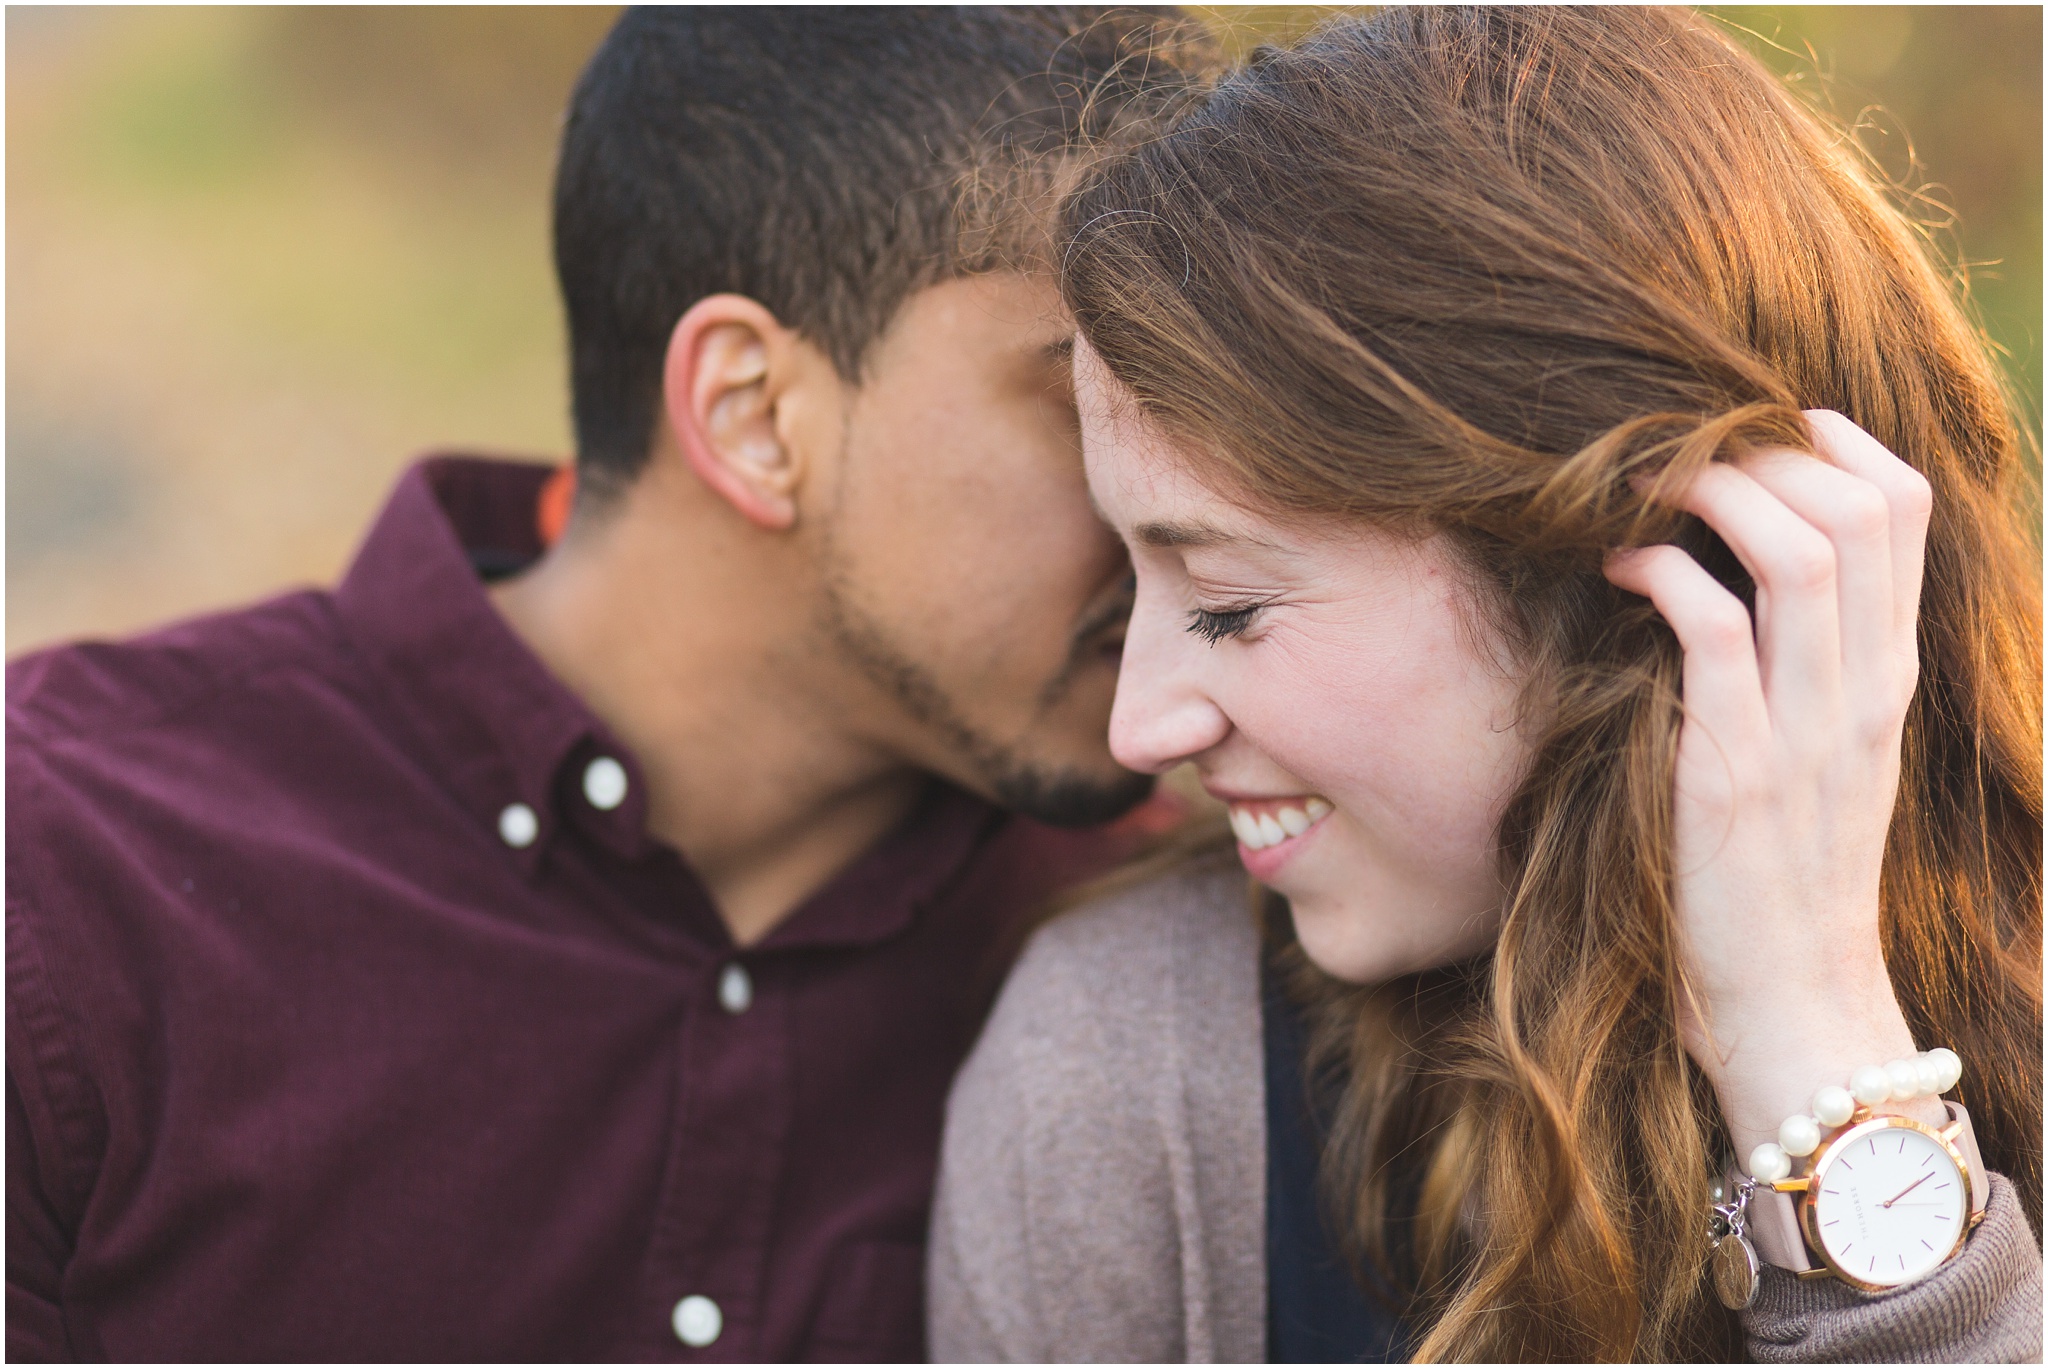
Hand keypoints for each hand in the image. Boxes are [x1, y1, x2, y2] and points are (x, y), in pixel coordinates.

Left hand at [1604, 410, 1941, 1157]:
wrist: (1793, 1006)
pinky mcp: (1737, 773)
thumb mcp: (1820, 759)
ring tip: (1645, 488)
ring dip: (1716, 494)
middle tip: (1680, 447)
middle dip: (1766, 449)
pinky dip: (1661, 576)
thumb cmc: (1779, 880)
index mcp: (1887, 678)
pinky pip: (1713, 632)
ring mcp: (1810, 731)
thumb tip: (1738, 577)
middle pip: (1860, 508)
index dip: (1833, 440)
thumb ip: (1806, 669)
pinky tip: (1617, 569)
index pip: (1902, 510)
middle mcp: (1865, 692)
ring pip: (1801, 553)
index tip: (1757, 424)